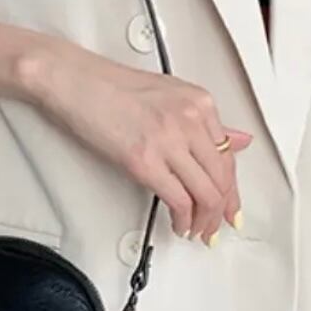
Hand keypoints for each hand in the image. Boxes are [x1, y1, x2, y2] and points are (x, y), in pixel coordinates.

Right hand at [19, 40, 250, 243]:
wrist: (74, 80)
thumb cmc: (109, 86)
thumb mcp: (168, 95)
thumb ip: (202, 122)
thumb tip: (236, 141)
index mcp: (199, 102)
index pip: (229, 154)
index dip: (232, 187)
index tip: (230, 204)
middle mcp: (190, 119)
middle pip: (222, 177)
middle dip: (222, 209)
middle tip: (216, 225)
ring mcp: (169, 139)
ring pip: (206, 193)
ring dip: (205, 220)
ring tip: (198, 230)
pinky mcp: (144, 160)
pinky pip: (179, 200)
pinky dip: (184, 220)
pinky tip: (180, 224)